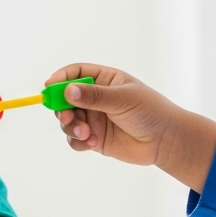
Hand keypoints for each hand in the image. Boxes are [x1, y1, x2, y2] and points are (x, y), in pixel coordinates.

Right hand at [48, 63, 215, 192]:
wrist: (165, 140)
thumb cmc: (149, 111)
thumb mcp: (122, 99)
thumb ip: (94, 96)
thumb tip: (68, 90)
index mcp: (104, 80)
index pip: (75, 73)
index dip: (60, 79)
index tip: (49, 88)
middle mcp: (96, 98)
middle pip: (65, 98)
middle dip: (62, 108)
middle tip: (68, 117)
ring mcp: (94, 118)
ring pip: (68, 120)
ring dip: (71, 127)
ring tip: (86, 134)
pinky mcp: (94, 137)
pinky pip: (75, 139)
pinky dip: (79, 141)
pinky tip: (92, 143)